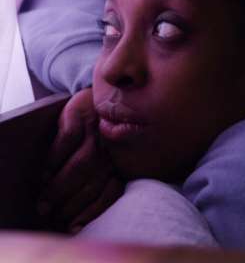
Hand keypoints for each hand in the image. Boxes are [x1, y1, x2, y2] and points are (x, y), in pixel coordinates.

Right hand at [37, 88, 124, 232]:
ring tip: (44, 199)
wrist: (97, 98)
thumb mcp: (107, 156)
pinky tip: (45, 171)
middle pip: (93, 180)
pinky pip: (68, 138)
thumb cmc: (100, 135)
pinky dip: (56, 157)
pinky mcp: (80, 113)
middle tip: (49, 212)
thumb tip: (79, 220)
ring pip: (81, 162)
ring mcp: (96, 129)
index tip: (72, 225)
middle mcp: (111, 147)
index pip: (110, 191)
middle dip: (70, 201)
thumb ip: (102, 180)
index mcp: (120, 160)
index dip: (91, 211)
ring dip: (60, 184)